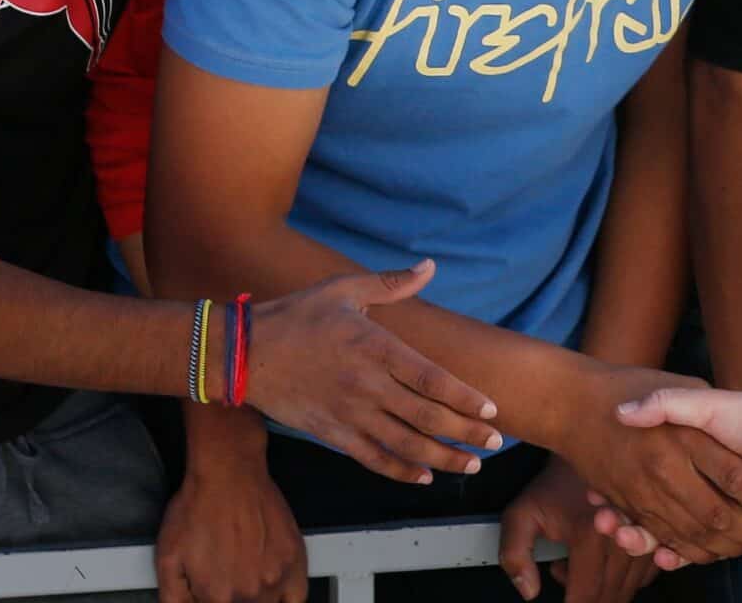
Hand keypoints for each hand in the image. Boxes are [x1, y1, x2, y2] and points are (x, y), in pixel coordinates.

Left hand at [155, 451, 308, 602]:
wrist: (227, 472)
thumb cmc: (199, 507)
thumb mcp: (168, 557)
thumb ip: (174, 598)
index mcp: (217, 597)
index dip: (212, 599)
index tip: (213, 590)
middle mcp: (249, 593)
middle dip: (233, 598)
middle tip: (227, 577)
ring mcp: (275, 578)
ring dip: (257, 599)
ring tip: (245, 574)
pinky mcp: (294, 560)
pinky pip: (297, 597)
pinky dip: (286, 597)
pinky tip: (274, 587)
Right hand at [245, 259, 502, 482]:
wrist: (246, 352)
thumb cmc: (298, 315)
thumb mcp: (344, 289)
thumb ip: (391, 283)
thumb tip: (430, 266)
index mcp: (374, 347)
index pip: (430, 378)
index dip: (464, 397)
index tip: (491, 409)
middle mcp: (366, 384)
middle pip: (427, 416)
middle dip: (466, 432)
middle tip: (496, 441)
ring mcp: (349, 413)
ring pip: (405, 444)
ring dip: (443, 457)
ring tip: (472, 465)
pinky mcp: (332, 433)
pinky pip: (373, 458)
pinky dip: (402, 470)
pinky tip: (425, 476)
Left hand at [500, 455, 653, 602]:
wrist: (591, 449)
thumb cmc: (556, 483)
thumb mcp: (522, 512)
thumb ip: (515, 554)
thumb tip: (529, 591)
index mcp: (590, 536)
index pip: (586, 596)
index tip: (565, 602)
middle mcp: (623, 540)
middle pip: (609, 597)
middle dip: (587, 598)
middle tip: (567, 576)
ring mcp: (645, 540)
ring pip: (627, 591)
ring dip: (604, 588)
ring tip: (581, 562)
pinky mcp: (657, 539)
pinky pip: (643, 579)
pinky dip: (623, 579)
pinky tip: (604, 560)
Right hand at [561, 369, 741, 567]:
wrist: (571, 403)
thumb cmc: (626, 385)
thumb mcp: (676, 381)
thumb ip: (706, 406)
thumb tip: (736, 430)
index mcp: (683, 436)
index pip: (735, 477)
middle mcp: (664, 469)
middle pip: (719, 516)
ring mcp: (644, 491)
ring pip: (694, 535)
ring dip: (725, 547)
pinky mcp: (629, 505)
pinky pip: (664, 539)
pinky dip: (688, 553)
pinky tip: (706, 550)